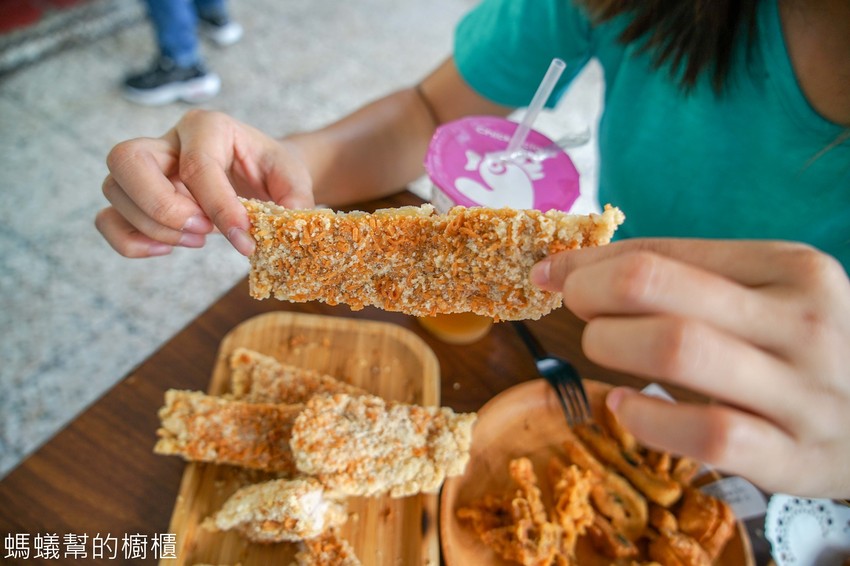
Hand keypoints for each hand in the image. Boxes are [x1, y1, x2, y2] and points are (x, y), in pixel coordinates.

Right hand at [95, 109, 314, 257]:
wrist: (260, 172)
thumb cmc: (272, 171)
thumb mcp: (292, 178)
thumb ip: (294, 201)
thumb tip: (286, 228)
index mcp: (209, 127)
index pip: (198, 165)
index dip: (219, 208)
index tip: (243, 240)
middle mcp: (168, 140)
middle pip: (127, 159)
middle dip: (161, 206)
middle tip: (202, 231)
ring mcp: (146, 167)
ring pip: (114, 190)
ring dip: (153, 227)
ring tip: (198, 238)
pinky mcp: (136, 196)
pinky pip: (108, 218)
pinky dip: (131, 241)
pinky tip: (167, 249)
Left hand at [531, 238, 849, 497]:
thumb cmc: (807, 351)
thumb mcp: (771, 297)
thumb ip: (692, 280)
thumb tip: (580, 267)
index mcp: (792, 269)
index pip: (665, 253)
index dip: (591, 260)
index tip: (551, 270)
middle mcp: (801, 322)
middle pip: (659, 289)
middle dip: (591, 292)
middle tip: (572, 304)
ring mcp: (802, 393)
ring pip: (677, 350)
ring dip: (611, 345)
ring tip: (598, 347)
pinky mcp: (795, 457)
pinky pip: (706, 434)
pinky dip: (649, 419)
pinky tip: (623, 406)